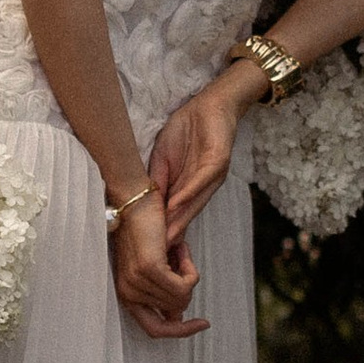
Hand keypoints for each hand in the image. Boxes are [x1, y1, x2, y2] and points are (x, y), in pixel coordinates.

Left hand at [109, 195, 207, 341]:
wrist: (133, 200)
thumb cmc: (145, 230)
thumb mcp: (155, 267)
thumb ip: (164, 291)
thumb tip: (178, 316)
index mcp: (126, 295)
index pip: (154, 330)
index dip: (180, 331)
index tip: (201, 323)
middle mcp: (128, 293)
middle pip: (176, 312)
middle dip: (187, 290)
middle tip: (185, 263)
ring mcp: (138, 282)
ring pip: (183, 297)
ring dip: (189, 273)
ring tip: (179, 249)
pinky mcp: (150, 269)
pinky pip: (186, 284)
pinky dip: (190, 268)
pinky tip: (181, 247)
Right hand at [148, 69, 251, 244]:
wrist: (209, 105)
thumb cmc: (185, 131)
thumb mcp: (162, 161)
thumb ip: (158, 184)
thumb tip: (145, 208)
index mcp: (187, 188)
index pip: (174, 215)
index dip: (162, 232)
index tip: (147, 252)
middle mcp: (201, 187)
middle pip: (185, 215)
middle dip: (171, 235)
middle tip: (157, 257)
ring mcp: (211, 176)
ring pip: (194, 202)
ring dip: (179, 219)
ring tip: (165, 237)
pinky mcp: (218, 162)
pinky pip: (202, 180)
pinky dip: (188, 192)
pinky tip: (175, 203)